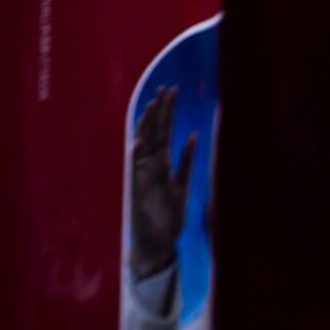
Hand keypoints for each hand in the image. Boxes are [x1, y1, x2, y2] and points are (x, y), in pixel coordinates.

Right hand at [127, 84, 193, 282]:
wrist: (159, 241)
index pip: (166, 131)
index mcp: (164, 164)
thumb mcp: (183, 184)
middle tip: (165, 89)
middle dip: (160, 111)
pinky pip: (136, 169)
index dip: (169, 112)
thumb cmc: (169, 215)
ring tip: (151, 106)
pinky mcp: (138, 188)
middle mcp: (152, 165)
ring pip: (144, 144)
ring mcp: (143, 174)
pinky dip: (137, 154)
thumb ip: (188, 161)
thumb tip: (193, 135)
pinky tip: (140, 141)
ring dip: (147, 126)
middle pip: (155, 132)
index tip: (173, 91)